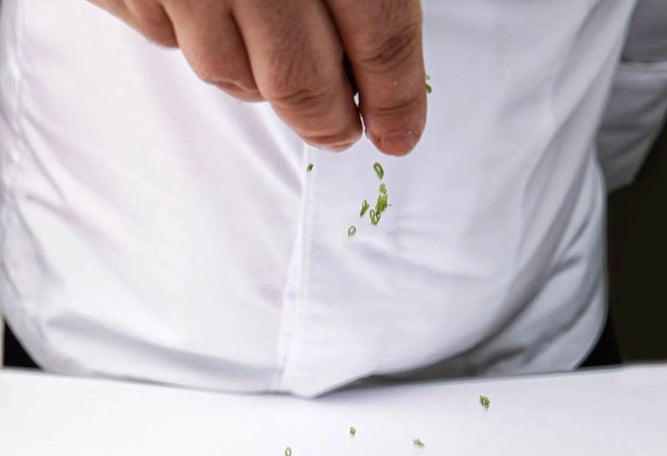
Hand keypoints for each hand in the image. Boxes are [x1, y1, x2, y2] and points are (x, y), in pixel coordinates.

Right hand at [87, 1, 426, 154]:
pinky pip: (164, 38)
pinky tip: (201, 5)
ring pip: (230, 75)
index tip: (401, 133)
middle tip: (343, 124)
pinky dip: (192, 34)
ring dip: (258, 77)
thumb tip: (382, 62)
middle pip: (302, 83)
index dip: (398, 97)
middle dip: (331, 117)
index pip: (379, 38)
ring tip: (268, 45)